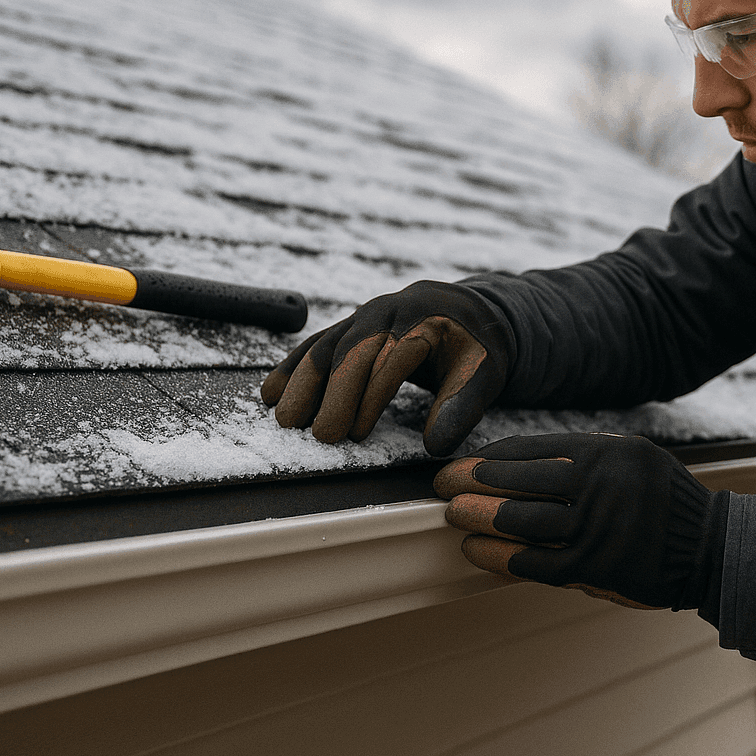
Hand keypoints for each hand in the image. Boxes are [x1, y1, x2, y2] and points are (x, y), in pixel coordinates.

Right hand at [261, 280, 512, 455]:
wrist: (471, 312)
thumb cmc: (478, 346)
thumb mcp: (484, 372)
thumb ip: (463, 406)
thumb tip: (436, 446)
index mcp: (422, 316)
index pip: (390, 356)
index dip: (371, 396)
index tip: (357, 433)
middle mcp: (387, 309)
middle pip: (352, 350)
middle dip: (333, 394)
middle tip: (320, 436)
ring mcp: (364, 315)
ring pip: (326, 345)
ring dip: (303, 383)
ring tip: (286, 420)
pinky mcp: (350, 326)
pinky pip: (316, 344)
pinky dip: (292, 368)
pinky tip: (271, 392)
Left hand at [433, 433, 716, 609]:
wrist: (710, 548)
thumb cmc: (664, 502)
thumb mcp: (633, 458)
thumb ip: (584, 457)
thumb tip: (515, 463)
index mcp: (609, 452)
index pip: (534, 449)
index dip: (491, 456)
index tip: (465, 462)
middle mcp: (603, 486)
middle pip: (520, 481)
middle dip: (473, 482)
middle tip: (444, 484)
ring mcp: (600, 529)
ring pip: (521, 520)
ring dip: (477, 516)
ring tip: (452, 513)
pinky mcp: (596, 569)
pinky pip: (534, 563)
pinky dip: (498, 556)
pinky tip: (475, 550)